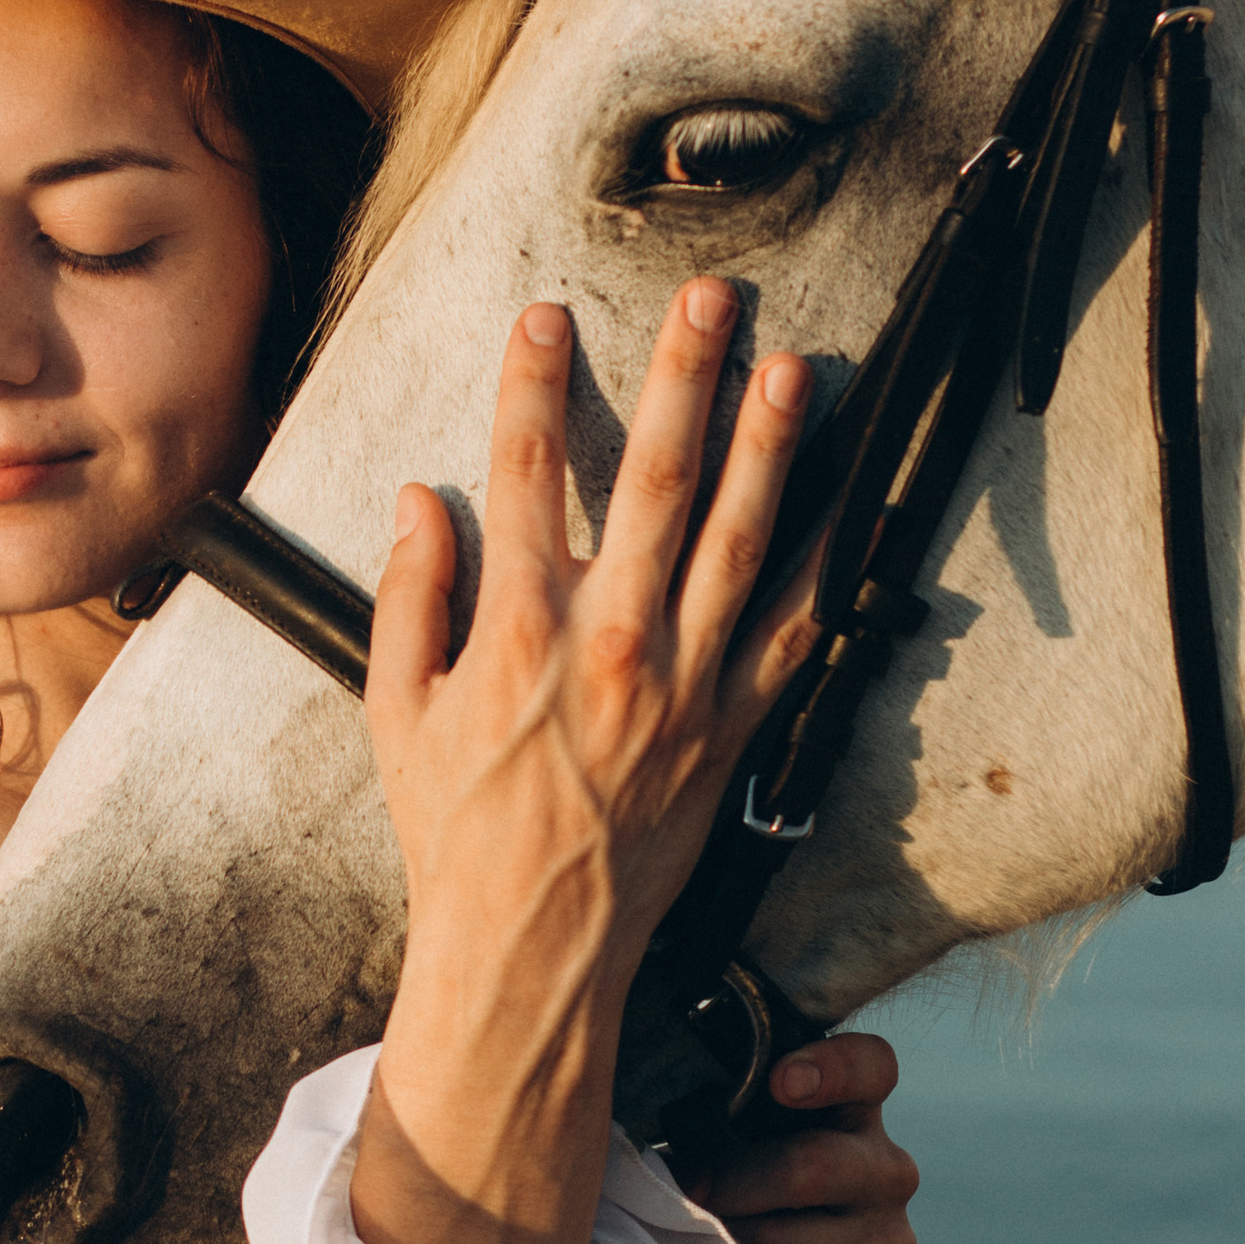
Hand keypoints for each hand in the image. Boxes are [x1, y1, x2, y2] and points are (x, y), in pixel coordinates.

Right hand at [350, 284, 815, 1243]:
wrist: (535, 942)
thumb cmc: (457, 831)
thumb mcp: (395, 711)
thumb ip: (411, 597)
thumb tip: (424, 501)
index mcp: (522, 633)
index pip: (526, 475)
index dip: (535, 387)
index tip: (545, 317)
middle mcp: (615, 645)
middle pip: (657, 483)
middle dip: (683, 380)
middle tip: (712, 300)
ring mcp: (685, 686)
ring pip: (741, 542)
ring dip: (770, 447)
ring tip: (793, 369)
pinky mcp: (733, 728)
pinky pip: (791, 634)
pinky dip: (824, 568)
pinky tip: (849, 503)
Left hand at [691, 1033, 919, 1243]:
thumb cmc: (742, 1184)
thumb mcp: (734, 1136)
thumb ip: (722, 1117)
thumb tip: (684, 1162)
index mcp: (856, 1110)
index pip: (872, 1067)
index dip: (832, 1069)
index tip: (779, 1083)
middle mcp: (889, 1172)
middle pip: (809, 1166)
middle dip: (728, 1185)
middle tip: (687, 1195)